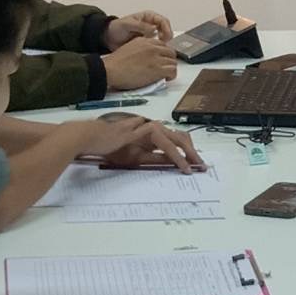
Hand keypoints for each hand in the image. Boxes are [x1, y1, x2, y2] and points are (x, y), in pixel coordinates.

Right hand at [88, 118, 204, 173]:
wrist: (93, 139)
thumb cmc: (111, 147)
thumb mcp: (138, 158)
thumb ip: (156, 159)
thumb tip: (172, 164)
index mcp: (153, 134)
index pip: (176, 142)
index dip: (188, 153)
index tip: (196, 166)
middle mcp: (155, 128)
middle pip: (181, 138)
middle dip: (193, 153)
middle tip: (202, 167)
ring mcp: (151, 127)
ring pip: (177, 139)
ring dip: (188, 154)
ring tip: (195, 167)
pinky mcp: (145, 131)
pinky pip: (166, 144)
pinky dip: (176, 155)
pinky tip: (182, 165)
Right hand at [102, 34, 178, 87]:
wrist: (111, 70)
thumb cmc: (116, 63)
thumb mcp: (130, 48)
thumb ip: (142, 49)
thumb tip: (149, 57)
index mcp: (145, 41)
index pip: (163, 45)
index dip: (163, 54)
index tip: (161, 61)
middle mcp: (152, 47)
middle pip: (170, 53)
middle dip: (168, 61)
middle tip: (164, 69)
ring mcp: (156, 57)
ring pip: (173, 62)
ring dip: (170, 69)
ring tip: (164, 75)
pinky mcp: (158, 69)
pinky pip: (173, 71)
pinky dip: (171, 76)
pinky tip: (165, 79)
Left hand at [105, 11, 172, 50]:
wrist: (108, 38)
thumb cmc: (116, 28)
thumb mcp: (127, 24)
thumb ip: (140, 26)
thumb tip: (154, 29)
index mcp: (147, 17)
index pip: (162, 21)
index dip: (166, 28)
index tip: (165, 36)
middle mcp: (150, 24)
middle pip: (165, 29)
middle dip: (167, 36)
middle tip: (165, 44)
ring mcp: (150, 33)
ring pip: (163, 37)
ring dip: (164, 43)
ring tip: (160, 49)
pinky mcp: (147, 42)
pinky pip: (156, 45)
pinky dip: (158, 48)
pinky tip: (155, 52)